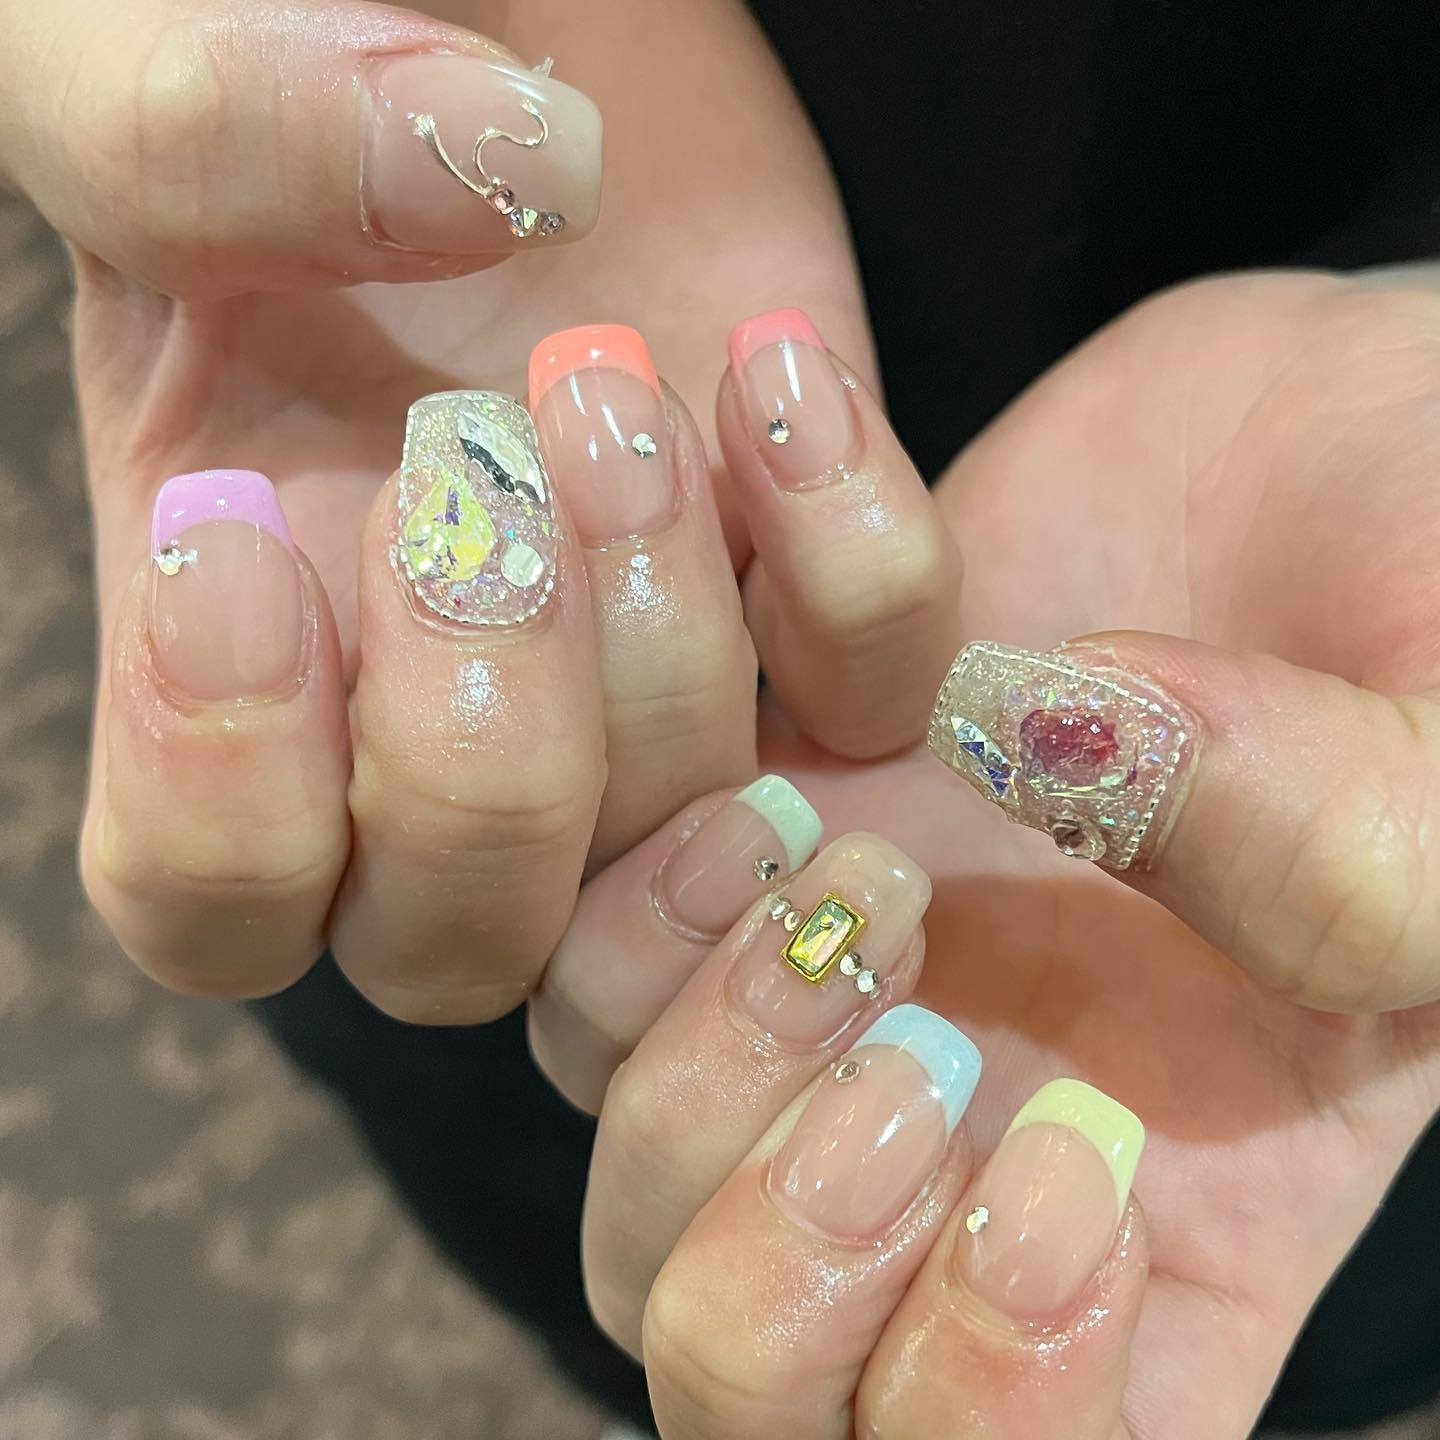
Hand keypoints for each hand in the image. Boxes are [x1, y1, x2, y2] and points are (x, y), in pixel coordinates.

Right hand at [23, 0, 922, 1014]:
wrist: (497, 17)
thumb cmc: (285, 36)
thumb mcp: (153, 50)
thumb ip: (210, 130)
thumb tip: (487, 182)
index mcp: (239, 641)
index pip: (211, 900)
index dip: (228, 794)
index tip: (248, 537)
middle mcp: (437, 709)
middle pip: (456, 942)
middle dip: (486, 759)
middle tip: (481, 477)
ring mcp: (641, 674)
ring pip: (673, 856)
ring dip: (671, 651)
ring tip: (626, 393)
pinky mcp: (801, 595)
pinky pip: (869, 702)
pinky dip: (857, 574)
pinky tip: (777, 374)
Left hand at [569, 271, 1439, 1436]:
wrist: (1298, 434)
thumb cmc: (1425, 576)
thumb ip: (1347, 837)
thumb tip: (1072, 758)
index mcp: (1175, 1209)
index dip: (986, 1404)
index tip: (1070, 1159)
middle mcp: (967, 1127)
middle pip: (737, 1356)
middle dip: (777, 1240)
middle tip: (916, 1019)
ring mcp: (831, 982)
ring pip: (623, 1150)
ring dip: (680, 1026)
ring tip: (838, 842)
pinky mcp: (738, 834)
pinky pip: (567, 934)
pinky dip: (624, 866)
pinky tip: (761, 760)